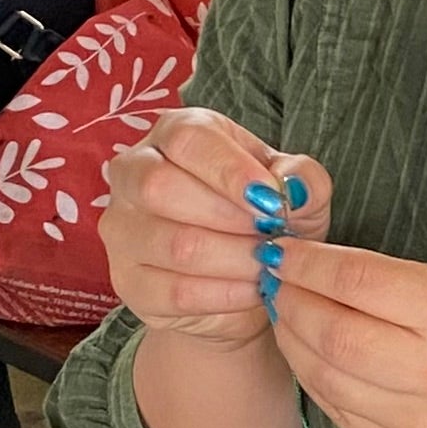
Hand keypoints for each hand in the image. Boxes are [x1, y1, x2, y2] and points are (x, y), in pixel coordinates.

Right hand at [98, 111, 328, 350]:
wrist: (242, 287)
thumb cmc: (264, 223)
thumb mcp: (295, 193)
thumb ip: (303, 179)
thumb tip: (292, 185)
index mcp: (174, 133)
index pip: (187, 138)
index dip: (231, 169)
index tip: (272, 201)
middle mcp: (134, 173)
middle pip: (161, 186)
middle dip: (230, 217)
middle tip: (271, 237)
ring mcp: (122, 230)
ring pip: (173, 244)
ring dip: (235, 260)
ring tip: (267, 265)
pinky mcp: (128, 282)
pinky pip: (175, 290)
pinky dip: (226, 294)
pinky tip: (252, 291)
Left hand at [263, 241, 426, 427]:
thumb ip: (388, 278)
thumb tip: (309, 267)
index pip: (357, 282)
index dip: (307, 264)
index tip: (281, 252)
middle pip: (332, 333)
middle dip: (290, 302)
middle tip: (275, 283)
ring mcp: (418, 423)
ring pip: (325, 377)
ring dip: (292, 341)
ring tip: (285, 315)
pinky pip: (338, 412)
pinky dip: (314, 377)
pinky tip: (309, 354)